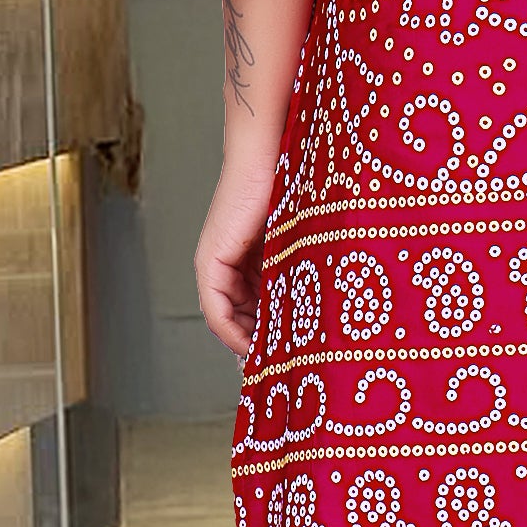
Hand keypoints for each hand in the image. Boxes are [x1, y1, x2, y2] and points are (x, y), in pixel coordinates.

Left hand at [194, 151, 276, 357]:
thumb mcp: (296, 244)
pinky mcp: (210, 261)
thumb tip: (315, 307)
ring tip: (271, 360)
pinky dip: (232, 330)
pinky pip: (216, 309)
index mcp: (247, 260)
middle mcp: (225, 264)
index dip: (264, 337)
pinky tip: (252, 345)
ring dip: (247, 341)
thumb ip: (295, 272)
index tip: (284, 357)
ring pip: (227, 317)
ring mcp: (214, 263)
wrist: (271, 157)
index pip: (250, 310)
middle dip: (257, 344)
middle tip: (278, 369)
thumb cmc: (292, 189)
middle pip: (237, 318)